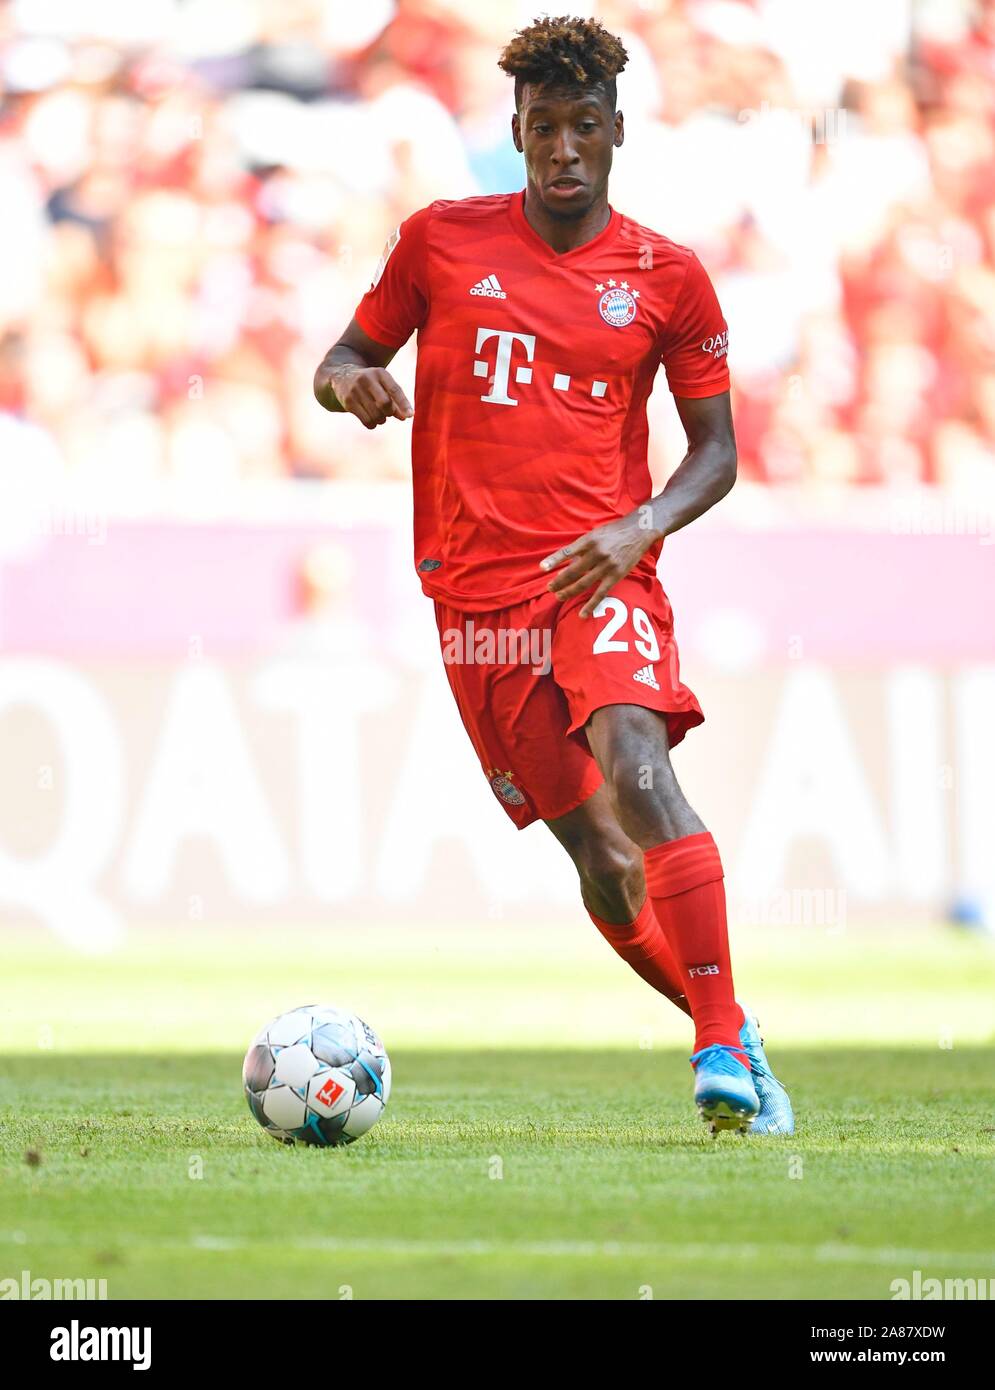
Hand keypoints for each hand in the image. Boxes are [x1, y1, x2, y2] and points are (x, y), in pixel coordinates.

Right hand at [319, 363, 412, 428]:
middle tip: (388, 412)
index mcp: (380, 373)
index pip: (395, 389)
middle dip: (390, 412)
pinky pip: (366, 420)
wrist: (341, 376)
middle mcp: (367, 379)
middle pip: (385, 403)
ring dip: (381, 420)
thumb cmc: (370, 384)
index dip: (404, 404)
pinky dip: (372, 424)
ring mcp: (356, 390)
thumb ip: (395, 400)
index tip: (410, 416)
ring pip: (375, 414)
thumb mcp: (383, 385)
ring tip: (379, 416)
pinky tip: (372, 420)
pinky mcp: (348, 402)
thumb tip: (406, 417)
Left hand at [540, 510, 658, 617]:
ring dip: (569, 592)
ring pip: (583, 583)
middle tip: (549, 588)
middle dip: (559, 581)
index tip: (542, 567)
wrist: (639, 531)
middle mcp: (597, 553)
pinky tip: (582, 614)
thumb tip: (569, 564)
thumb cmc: (614, 532)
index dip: (554, 560)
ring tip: (559, 597)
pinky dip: (591, 605)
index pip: (567, 552)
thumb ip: (583, 548)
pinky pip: (601, 593)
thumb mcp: (596, 534)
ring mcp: (606, 566)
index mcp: (589, 541)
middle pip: (573, 571)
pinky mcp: (616, 576)